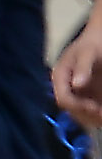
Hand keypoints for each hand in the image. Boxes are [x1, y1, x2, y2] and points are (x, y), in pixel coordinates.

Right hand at [59, 9, 101, 125]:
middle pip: (71, 110)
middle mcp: (66, 87)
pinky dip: (97, 113)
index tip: (94, 108)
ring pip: (80, 113)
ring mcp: (77, 93)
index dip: (77, 106)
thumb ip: (81, 68)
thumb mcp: (87, 53)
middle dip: (87, 115)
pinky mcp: (87, 96)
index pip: (63, 99)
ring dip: (93, 117)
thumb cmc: (92, 45)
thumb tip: (77, 85)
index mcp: (59, 76)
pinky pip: (90, 110)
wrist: (99, 41)